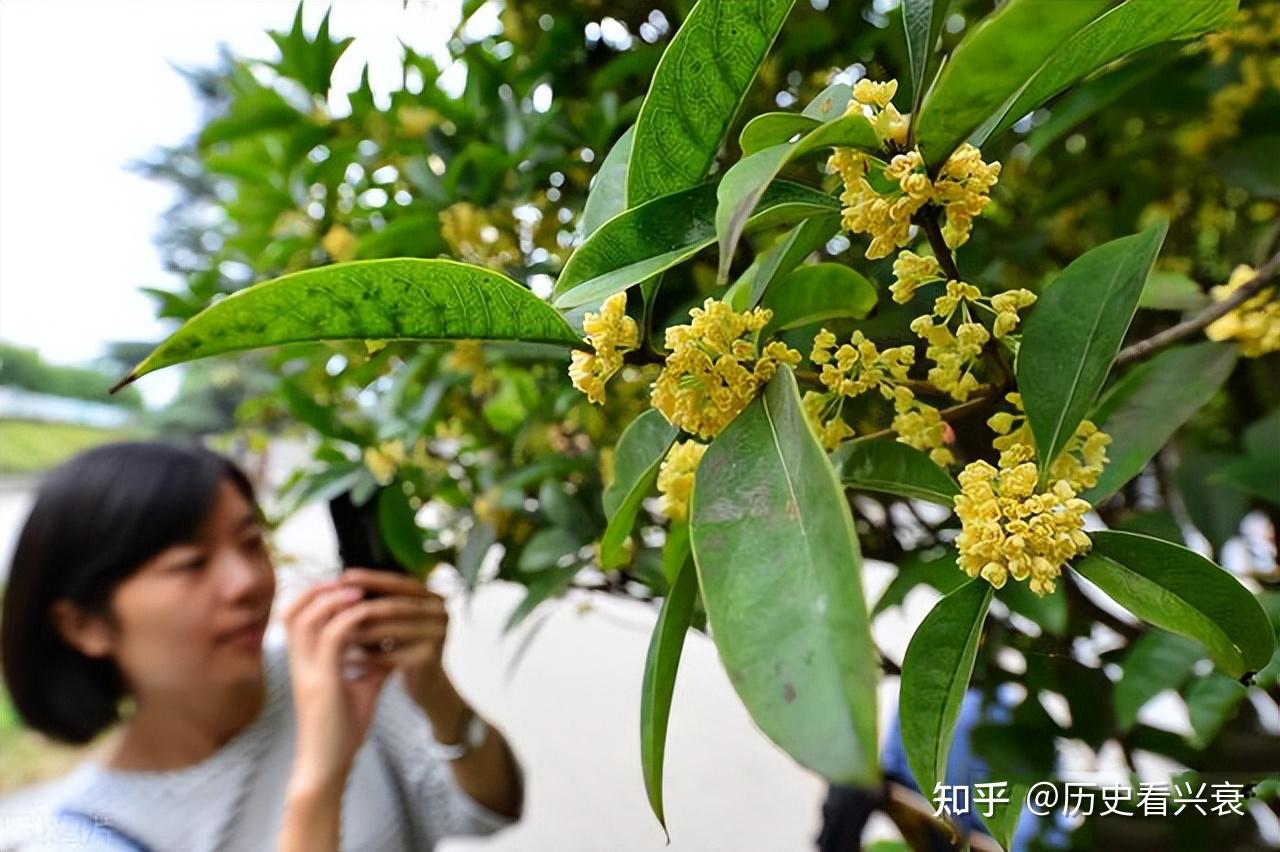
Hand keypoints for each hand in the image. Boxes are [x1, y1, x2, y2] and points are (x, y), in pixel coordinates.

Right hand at [281, 579, 393, 791]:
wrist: (329, 766)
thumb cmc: (341, 731)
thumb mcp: (360, 688)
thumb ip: (370, 664)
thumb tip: (391, 646)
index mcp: (304, 663)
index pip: (295, 618)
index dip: (314, 596)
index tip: (342, 586)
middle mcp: (299, 663)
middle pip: (292, 612)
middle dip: (318, 590)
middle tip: (347, 580)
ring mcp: (306, 671)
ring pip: (307, 619)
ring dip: (332, 599)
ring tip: (358, 590)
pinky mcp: (320, 682)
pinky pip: (332, 638)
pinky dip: (350, 620)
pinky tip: (367, 613)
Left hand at [335, 569, 450, 713]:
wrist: (427, 686)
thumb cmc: (405, 649)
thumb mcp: (397, 621)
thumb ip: (381, 601)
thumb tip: (343, 581)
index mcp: (433, 598)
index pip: (400, 582)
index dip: (372, 578)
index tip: (344, 577)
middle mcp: (440, 612)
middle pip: (395, 605)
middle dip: (361, 606)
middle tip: (334, 607)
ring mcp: (437, 634)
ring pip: (390, 629)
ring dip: (360, 631)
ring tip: (333, 633)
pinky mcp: (429, 658)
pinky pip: (390, 655)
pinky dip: (366, 657)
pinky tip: (347, 659)